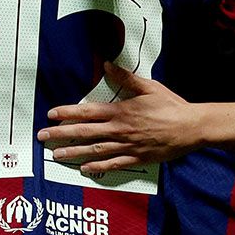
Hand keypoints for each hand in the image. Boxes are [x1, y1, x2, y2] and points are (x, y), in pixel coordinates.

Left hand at [36, 62, 198, 173]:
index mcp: (121, 111)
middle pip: (85, 132)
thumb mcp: (149, 87)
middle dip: (61, 134)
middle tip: (43, 137)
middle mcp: (120, 129)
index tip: (51, 114)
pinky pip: (114, 164)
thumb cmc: (171, 105)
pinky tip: (84, 169)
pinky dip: (98, 167)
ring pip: (95, 150)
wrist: (192, 128)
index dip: (67, 112)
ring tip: (56, 155)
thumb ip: (126, 78)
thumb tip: (108, 65)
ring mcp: (128, 145)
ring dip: (74, 152)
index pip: (88, 111)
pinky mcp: (137, 158)